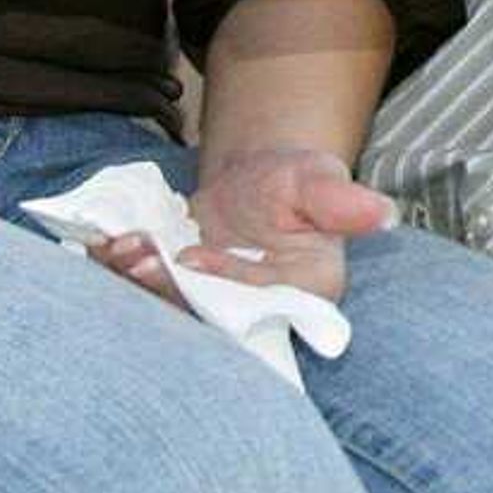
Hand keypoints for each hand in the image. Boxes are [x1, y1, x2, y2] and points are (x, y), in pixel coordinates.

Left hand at [82, 146, 395, 310]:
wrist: (259, 180)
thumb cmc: (298, 179)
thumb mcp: (320, 179)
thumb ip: (341, 200)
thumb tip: (383, 213)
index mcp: (304, 289)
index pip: (262, 296)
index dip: (224, 282)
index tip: (192, 258)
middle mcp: (258, 307)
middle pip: (213, 313)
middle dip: (169, 292)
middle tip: (139, 259)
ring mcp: (215, 303)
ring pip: (175, 306)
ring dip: (141, 284)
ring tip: (122, 248)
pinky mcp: (182, 291)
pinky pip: (151, 291)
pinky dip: (126, 270)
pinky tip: (109, 245)